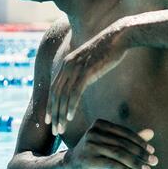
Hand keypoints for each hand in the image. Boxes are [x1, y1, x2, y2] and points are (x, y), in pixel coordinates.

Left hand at [45, 20, 129, 134]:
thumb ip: (84, 70)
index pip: (54, 88)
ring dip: (60, 114)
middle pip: (56, 94)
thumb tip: (84, 80)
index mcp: (67, 63)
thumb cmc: (108, 49)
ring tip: (60, 129)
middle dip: (53, 114)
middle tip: (54, 130)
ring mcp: (76, 68)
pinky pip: (75, 93)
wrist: (118, 37)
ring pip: (63, 96)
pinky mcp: (86, 71)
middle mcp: (68, 66)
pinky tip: (69, 118)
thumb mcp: (91, 60)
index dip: (51, 105)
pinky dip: (70, 106)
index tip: (49, 119)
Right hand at [62, 119, 157, 168]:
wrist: (71, 162)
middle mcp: (94, 132)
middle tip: (154, 161)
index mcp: (100, 123)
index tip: (152, 150)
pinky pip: (111, 164)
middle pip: (123, 143)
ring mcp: (90, 145)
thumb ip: (130, 137)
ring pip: (118, 154)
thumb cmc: (95, 149)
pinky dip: (125, 168)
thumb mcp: (111, 140)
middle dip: (141, 153)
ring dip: (135, 162)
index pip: (124, 132)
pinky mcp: (88, 159)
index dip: (140, 141)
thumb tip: (152, 132)